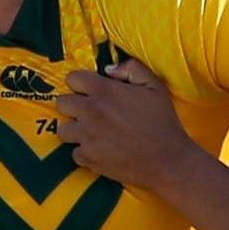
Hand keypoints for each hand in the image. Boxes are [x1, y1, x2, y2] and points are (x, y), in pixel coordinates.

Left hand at [56, 59, 199, 187]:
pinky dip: (85, 152)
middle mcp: (90, 111)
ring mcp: (86, 136)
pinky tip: (100, 150)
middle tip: (89, 112)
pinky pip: (74, 152)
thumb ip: (131, 69)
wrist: (167, 160)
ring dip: (74, 130)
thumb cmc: (163, 121)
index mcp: (104, 90)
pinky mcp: (88, 157)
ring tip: (91, 132)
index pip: (72, 78)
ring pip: (62, 129)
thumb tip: (108, 69)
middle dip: (73, 106)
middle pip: (61, 103)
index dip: (81, 84)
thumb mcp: (154, 86)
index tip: (90, 91)